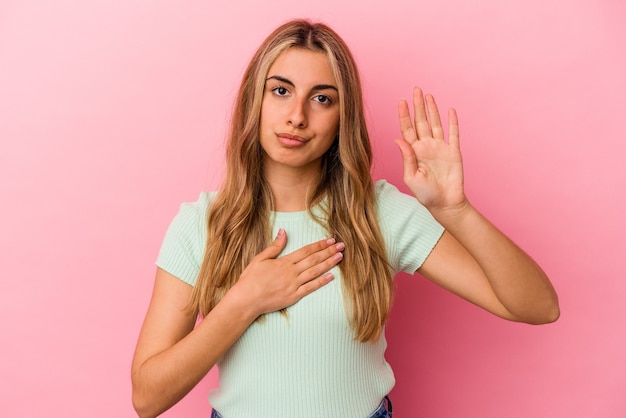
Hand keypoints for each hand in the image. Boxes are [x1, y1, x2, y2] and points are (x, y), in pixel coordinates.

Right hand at [232, 229, 343, 315]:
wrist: (246, 299)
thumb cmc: (250, 279)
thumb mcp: (260, 258)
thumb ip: (274, 246)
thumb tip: (283, 231)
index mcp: (284, 262)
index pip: (306, 251)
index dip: (319, 245)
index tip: (330, 240)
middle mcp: (291, 272)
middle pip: (314, 260)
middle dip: (329, 252)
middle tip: (342, 246)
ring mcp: (294, 284)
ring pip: (315, 272)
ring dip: (329, 264)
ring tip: (340, 257)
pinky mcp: (294, 296)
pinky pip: (310, 288)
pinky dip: (321, 282)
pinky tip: (331, 276)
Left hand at [395, 87, 466, 213]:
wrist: (445, 204)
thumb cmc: (425, 194)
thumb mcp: (411, 177)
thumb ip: (406, 157)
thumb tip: (398, 139)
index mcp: (414, 152)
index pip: (407, 129)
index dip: (404, 115)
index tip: (401, 101)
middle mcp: (426, 146)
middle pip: (421, 122)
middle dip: (418, 106)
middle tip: (415, 90)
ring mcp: (440, 148)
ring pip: (435, 124)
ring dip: (432, 110)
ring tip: (428, 95)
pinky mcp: (454, 152)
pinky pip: (453, 134)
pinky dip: (452, 122)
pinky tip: (449, 110)